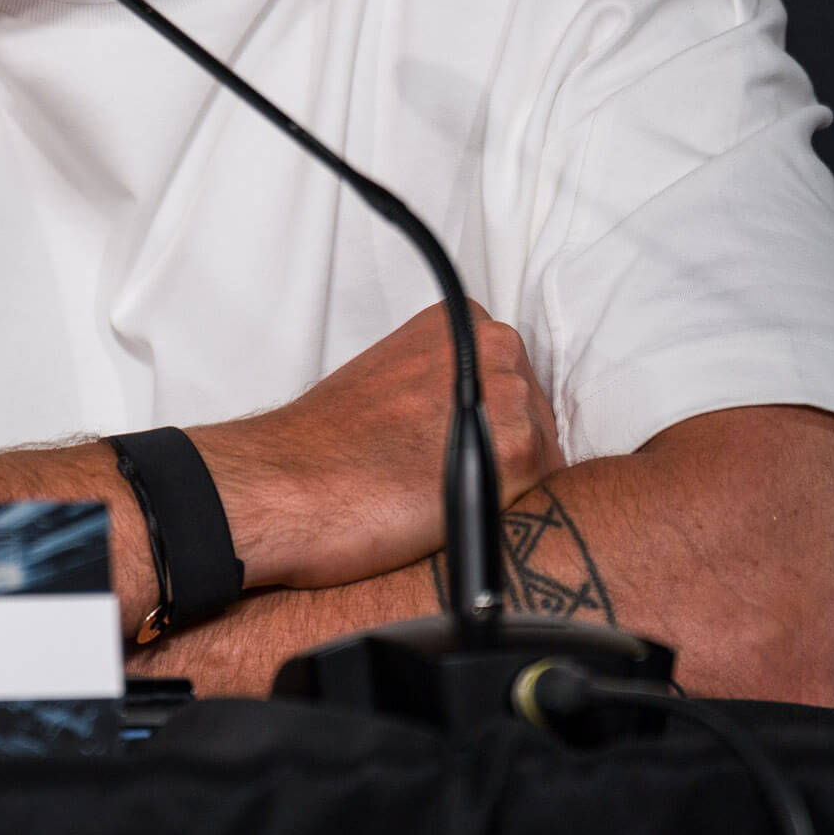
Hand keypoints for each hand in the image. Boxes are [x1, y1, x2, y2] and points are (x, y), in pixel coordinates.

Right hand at [190, 300, 563, 590]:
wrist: (287, 483)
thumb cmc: (323, 446)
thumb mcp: (390, 377)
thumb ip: (442, 381)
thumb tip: (470, 417)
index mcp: (461, 321)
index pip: (513, 378)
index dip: (488, 421)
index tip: (450, 445)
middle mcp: (494, 346)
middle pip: (536, 413)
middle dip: (504, 451)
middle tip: (441, 478)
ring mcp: (510, 396)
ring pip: (543, 455)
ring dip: (506, 484)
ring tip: (441, 497)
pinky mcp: (517, 452)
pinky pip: (545, 493)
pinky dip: (507, 512)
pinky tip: (456, 514)